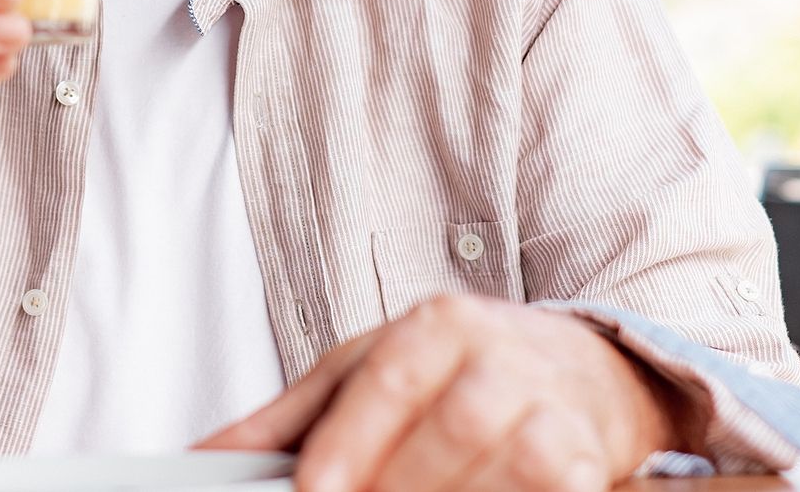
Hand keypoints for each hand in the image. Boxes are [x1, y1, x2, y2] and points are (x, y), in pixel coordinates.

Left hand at [198, 295, 692, 491]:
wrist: (582, 371)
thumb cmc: (456, 371)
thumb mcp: (367, 372)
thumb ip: (289, 419)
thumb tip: (208, 456)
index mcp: (439, 325)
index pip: (391, 380)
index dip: (352, 442)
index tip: (315, 491)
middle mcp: (503, 360)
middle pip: (450, 433)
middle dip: (399, 488)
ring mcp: (555, 414)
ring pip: (506, 473)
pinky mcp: (591, 469)